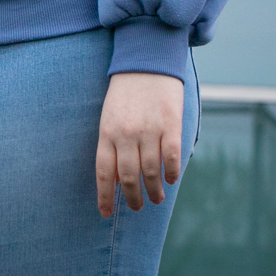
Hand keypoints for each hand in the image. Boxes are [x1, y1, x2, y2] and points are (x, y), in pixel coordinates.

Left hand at [96, 71, 184, 215]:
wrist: (145, 62)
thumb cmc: (125, 93)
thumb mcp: (109, 116)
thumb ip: (112, 144)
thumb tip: (117, 177)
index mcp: (107, 132)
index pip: (104, 172)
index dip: (105, 196)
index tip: (105, 213)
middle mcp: (126, 134)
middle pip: (128, 177)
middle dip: (133, 198)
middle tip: (138, 207)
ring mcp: (149, 130)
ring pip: (151, 171)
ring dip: (154, 190)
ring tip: (157, 198)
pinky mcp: (170, 124)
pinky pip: (172, 157)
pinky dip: (172, 172)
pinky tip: (172, 180)